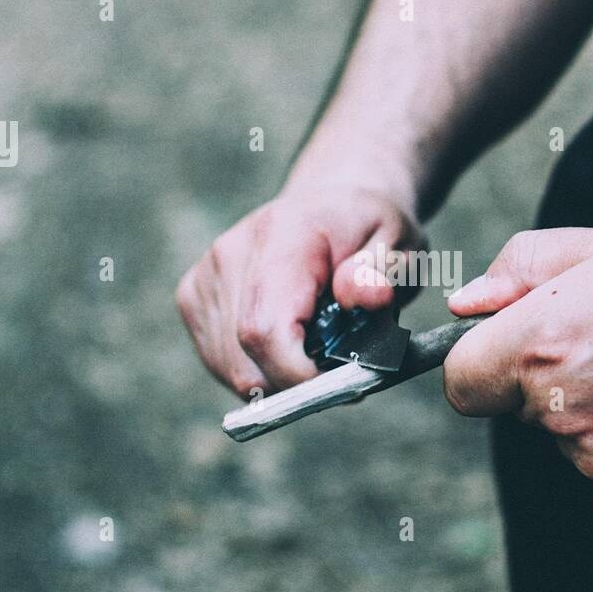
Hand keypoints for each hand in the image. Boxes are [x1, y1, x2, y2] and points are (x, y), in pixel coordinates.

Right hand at [177, 184, 423, 396]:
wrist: (332, 205)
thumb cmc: (369, 231)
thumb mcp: (401, 242)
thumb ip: (386, 271)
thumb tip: (362, 297)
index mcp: (283, 235)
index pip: (265, 328)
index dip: (296, 375)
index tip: (340, 386)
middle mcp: (230, 253)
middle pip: (244, 359)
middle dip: (296, 384)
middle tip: (340, 369)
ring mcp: (206, 276)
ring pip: (231, 370)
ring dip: (278, 379)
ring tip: (316, 346)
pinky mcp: (192, 297)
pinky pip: (221, 362)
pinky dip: (258, 369)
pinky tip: (288, 341)